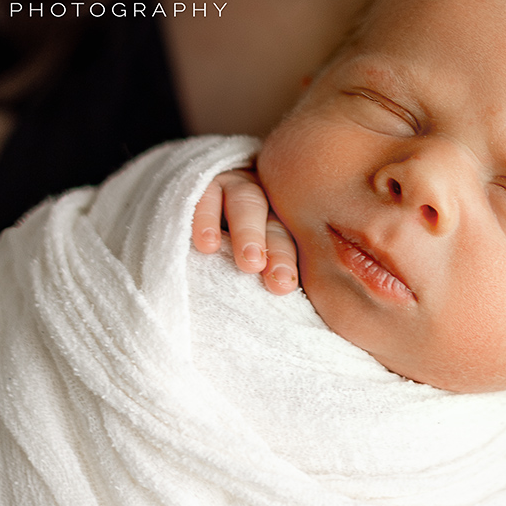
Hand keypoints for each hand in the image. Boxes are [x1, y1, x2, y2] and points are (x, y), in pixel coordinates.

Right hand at [191, 169, 298, 292]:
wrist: (191, 220)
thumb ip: (276, 286)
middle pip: (276, 222)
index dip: (289, 262)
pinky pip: (207, 195)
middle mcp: (267, 202)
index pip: (295, 241)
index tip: (284, 287)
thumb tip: (315, 324)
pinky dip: (206, 218)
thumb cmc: (235, 257)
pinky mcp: (206, 181)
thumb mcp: (260, 269)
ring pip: (248, 202)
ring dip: (249, 232)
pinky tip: (206, 243)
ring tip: (248, 263)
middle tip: (277, 281)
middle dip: (276, 251)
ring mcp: (238, 187)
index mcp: (288, 224)